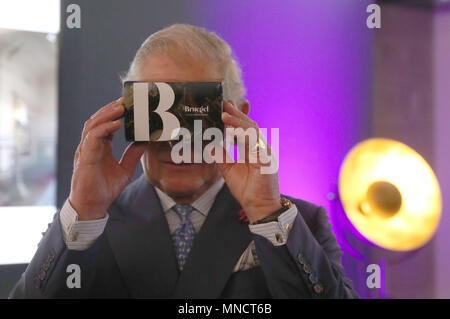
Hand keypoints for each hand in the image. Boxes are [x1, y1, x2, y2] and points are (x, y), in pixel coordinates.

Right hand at [69, 98, 146, 220]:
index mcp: (100, 147)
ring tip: (121, 107)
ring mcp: (86, 151)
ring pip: (93, 125)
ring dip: (106, 114)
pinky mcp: (85, 158)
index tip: (128, 105)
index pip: (105, 124)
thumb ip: (133, 154)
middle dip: (110, 109)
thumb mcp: (125, 169)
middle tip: (125, 100)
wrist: (93, 206)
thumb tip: (146, 142)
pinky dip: (104, 129)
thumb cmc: (105, 189)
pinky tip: (116, 124)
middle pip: (97, 120)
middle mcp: (91, 146)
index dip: (114, 114)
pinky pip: (93, 138)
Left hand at [217, 101, 281, 222]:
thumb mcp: (228, 170)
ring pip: (252, 131)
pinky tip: (232, 131)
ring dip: (238, 122)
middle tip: (225, 104)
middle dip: (237, 114)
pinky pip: (254, 144)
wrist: (259, 207)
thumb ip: (221, 156)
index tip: (227, 106)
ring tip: (225, 115)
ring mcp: (264, 153)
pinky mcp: (265, 160)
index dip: (238, 116)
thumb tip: (210, 144)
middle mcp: (260, 148)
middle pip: (249, 126)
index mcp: (253, 149)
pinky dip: (243, 136)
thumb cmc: (247, 189)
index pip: (246, 128)